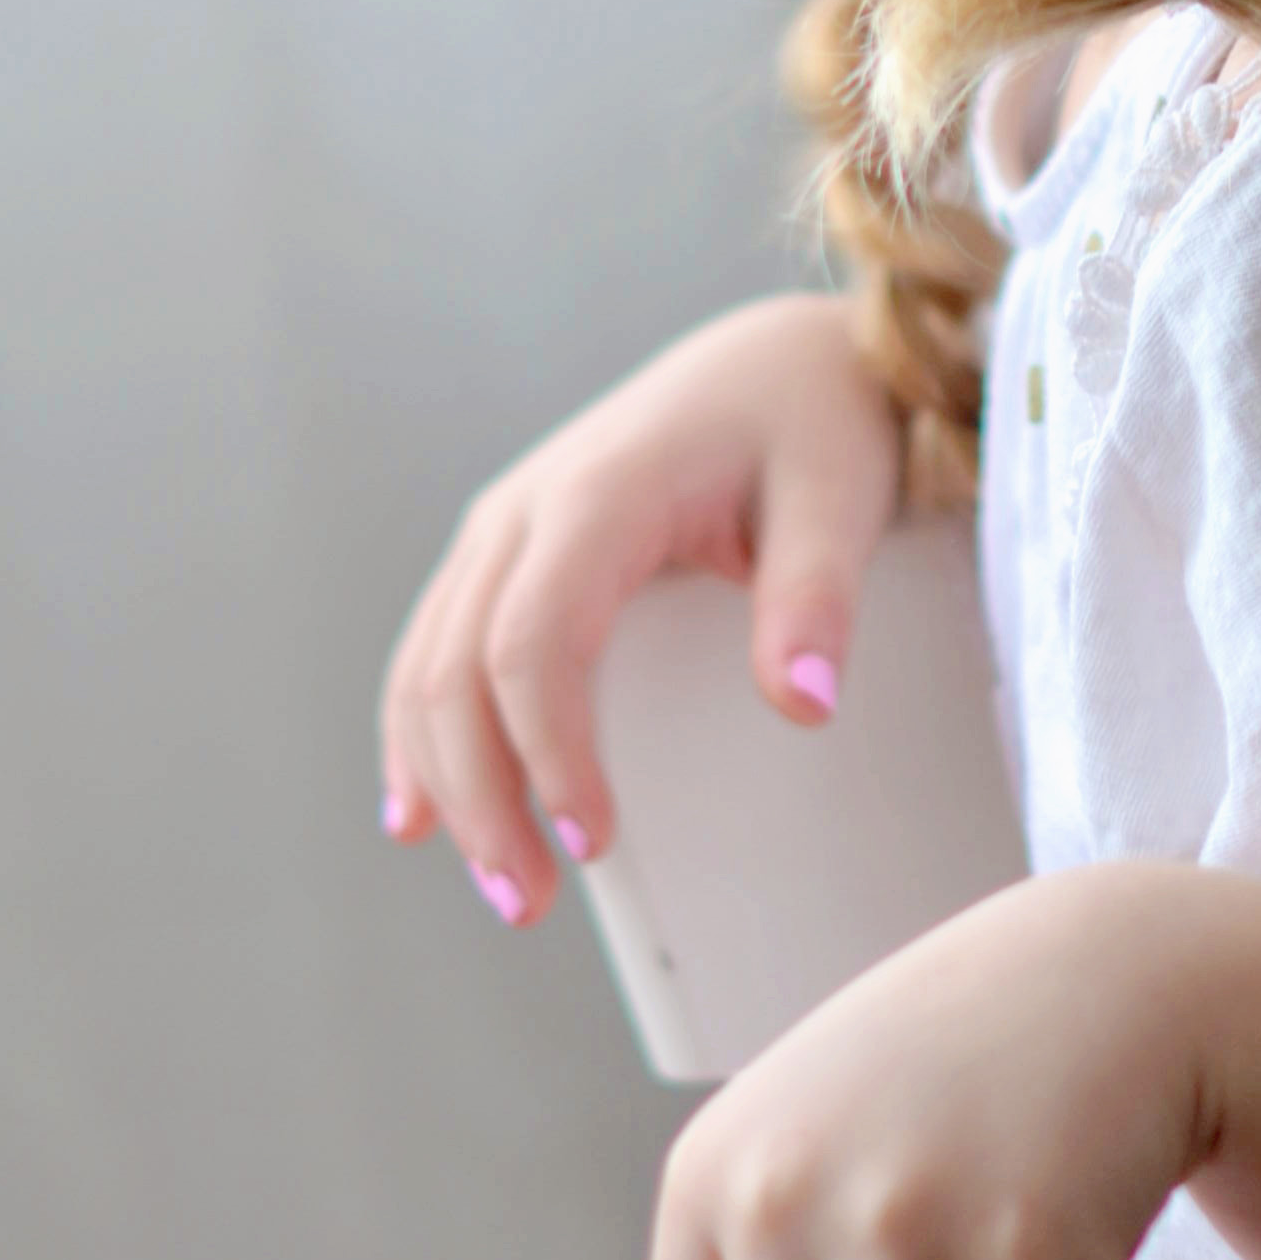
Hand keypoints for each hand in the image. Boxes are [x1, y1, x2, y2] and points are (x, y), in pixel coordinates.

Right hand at [377, 292, 903, 925]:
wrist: (779, 357)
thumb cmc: (814, 422)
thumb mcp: (840, 496)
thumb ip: (818, 595)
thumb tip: (802, 704)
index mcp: (603, 488)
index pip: (535, 640)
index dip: (548, 750)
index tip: (591, 842)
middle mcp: (530, 503)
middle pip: (460, 667)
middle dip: (483, 795)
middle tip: (531, 902)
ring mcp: (507, 522)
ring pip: (431, 662)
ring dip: (445, 780)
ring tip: (501, 885)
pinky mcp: (509, 546)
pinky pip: (438, 644)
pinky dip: (420, 732)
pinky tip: (420, 812)